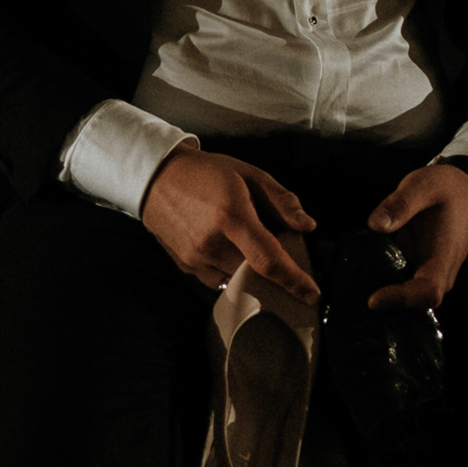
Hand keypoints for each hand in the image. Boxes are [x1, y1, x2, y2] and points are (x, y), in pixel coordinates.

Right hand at [142, 150, 318, 306]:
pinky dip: (231, 272)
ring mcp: (195, 258)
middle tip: (283, 258)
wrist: (155, 177)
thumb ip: (281, 200)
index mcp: (231, 216)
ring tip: (251, 250)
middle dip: (274, 274)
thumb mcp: (249, 174)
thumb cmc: (206, 172)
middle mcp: (211, 243)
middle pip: (256, 276)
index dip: (294, 280)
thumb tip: (307, 226)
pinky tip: (230, 252)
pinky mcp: (185, 266)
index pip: (268, 260)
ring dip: (251, 273)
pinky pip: (217, 280)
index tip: (312, 294)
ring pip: (237, 281)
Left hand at [363, 161, 467, 310]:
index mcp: (444, 255)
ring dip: (382, 297)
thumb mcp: (422, 185)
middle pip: (416, 303)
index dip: (403, 299)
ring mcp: (432, 273)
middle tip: (349, 297)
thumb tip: (375, 225)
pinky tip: (355, 274)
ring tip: (347, 289)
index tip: (373, 299)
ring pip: (409, 298)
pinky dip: (382, 284)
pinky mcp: (421, 269)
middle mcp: (441, 272)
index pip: (429, 292)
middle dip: (385, 306)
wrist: (466, 191)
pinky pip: (404, 285)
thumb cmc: (446, 188)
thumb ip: (401, 204)